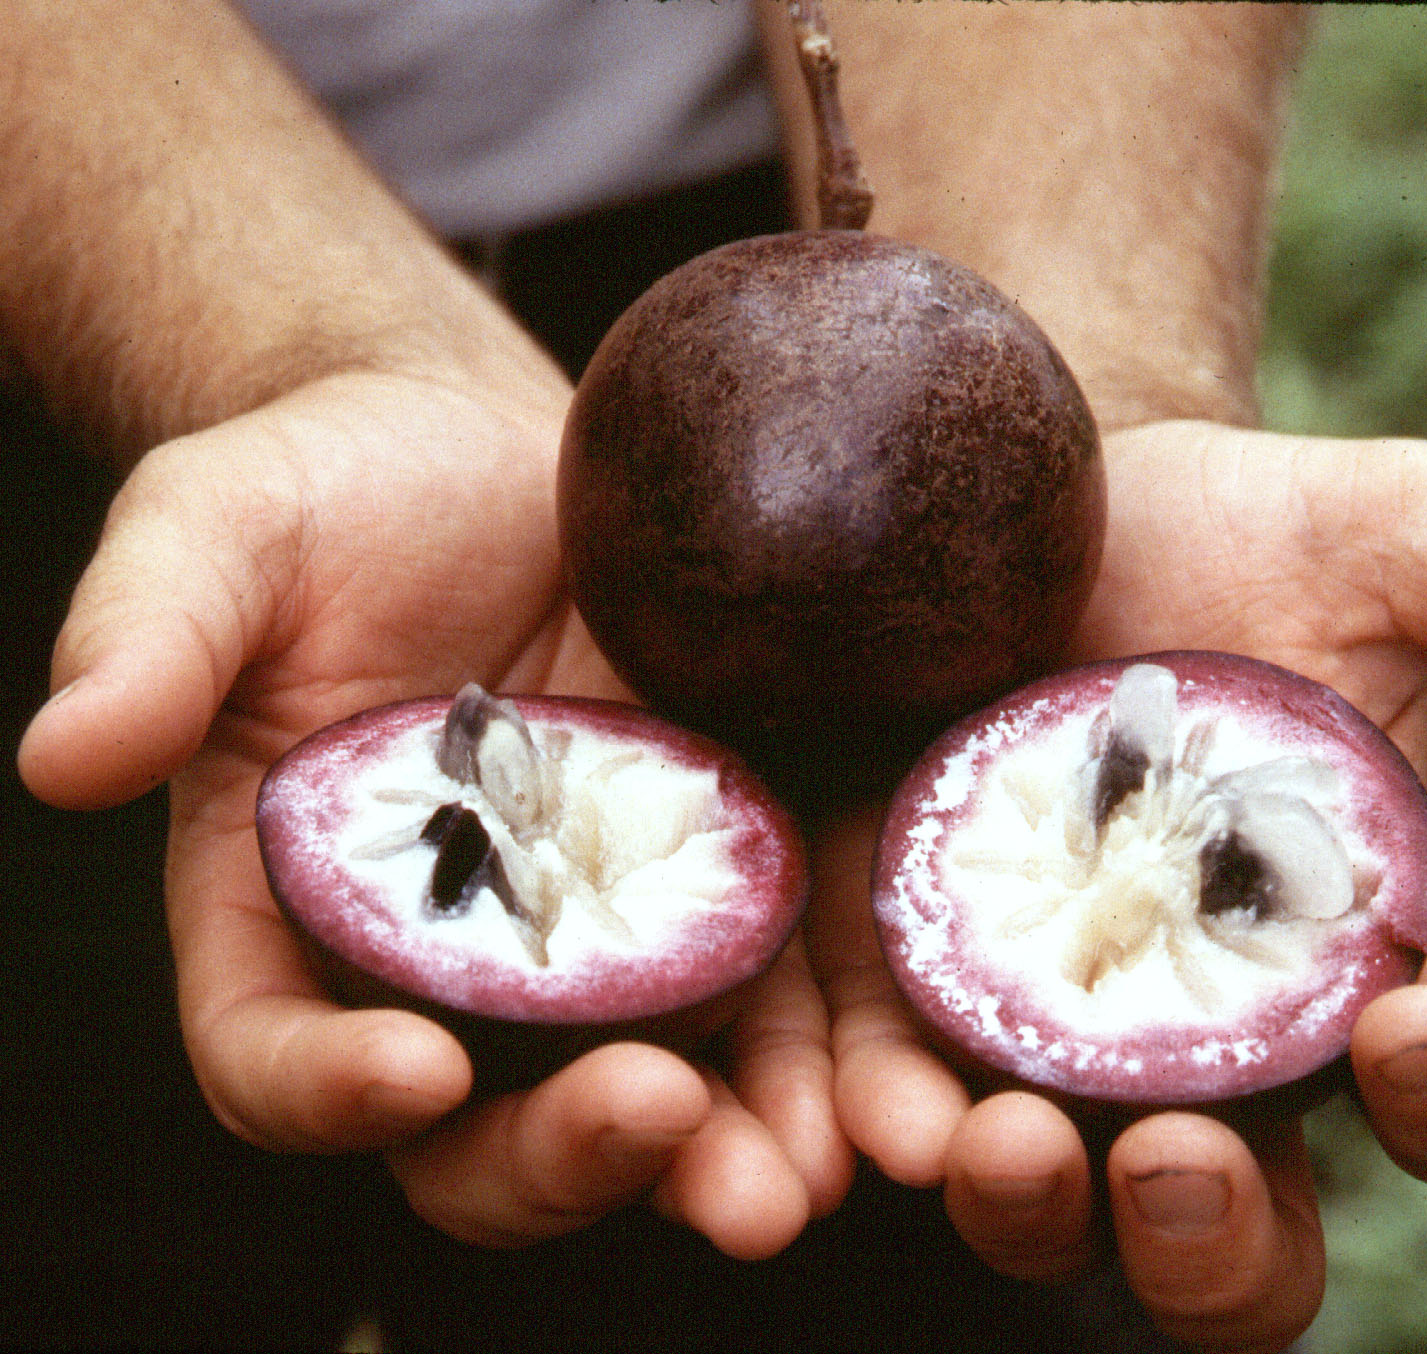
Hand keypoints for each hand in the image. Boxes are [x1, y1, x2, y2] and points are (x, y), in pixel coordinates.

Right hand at [17, 369, 852, 1257]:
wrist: (507, 461)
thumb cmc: (335, 490)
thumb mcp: (221, 530)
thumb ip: (150, 638)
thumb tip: (58, 757)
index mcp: (296, 913)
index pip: (278, 1050)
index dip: (324, 1086)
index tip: (401, 1075)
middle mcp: (451, 965)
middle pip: (480, 1126)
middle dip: (560, 1153)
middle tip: (648, 1124)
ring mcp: (598, 936)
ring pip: (648, 1089)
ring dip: (720, 1152)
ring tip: (794, 1177)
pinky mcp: (723, 879)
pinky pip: (774, 991)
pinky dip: (824, 1049)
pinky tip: (892, 1070)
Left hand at [808, 420, 1426, 1352]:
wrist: (1026, 507)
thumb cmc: (1223, 530)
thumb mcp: (1373, 535)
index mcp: (1353, 956)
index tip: (1409, 1024)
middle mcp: (1206, 1033)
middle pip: (1250, 1225)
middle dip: (1223, 1236)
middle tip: (1181, 1163)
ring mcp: (1044, 1027)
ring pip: (1063, 1204)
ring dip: (1037, 1214)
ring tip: (996, 1147)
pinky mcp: (903, 986)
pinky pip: (892, 1106)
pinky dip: (874, 1132)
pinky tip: (846, 1131)